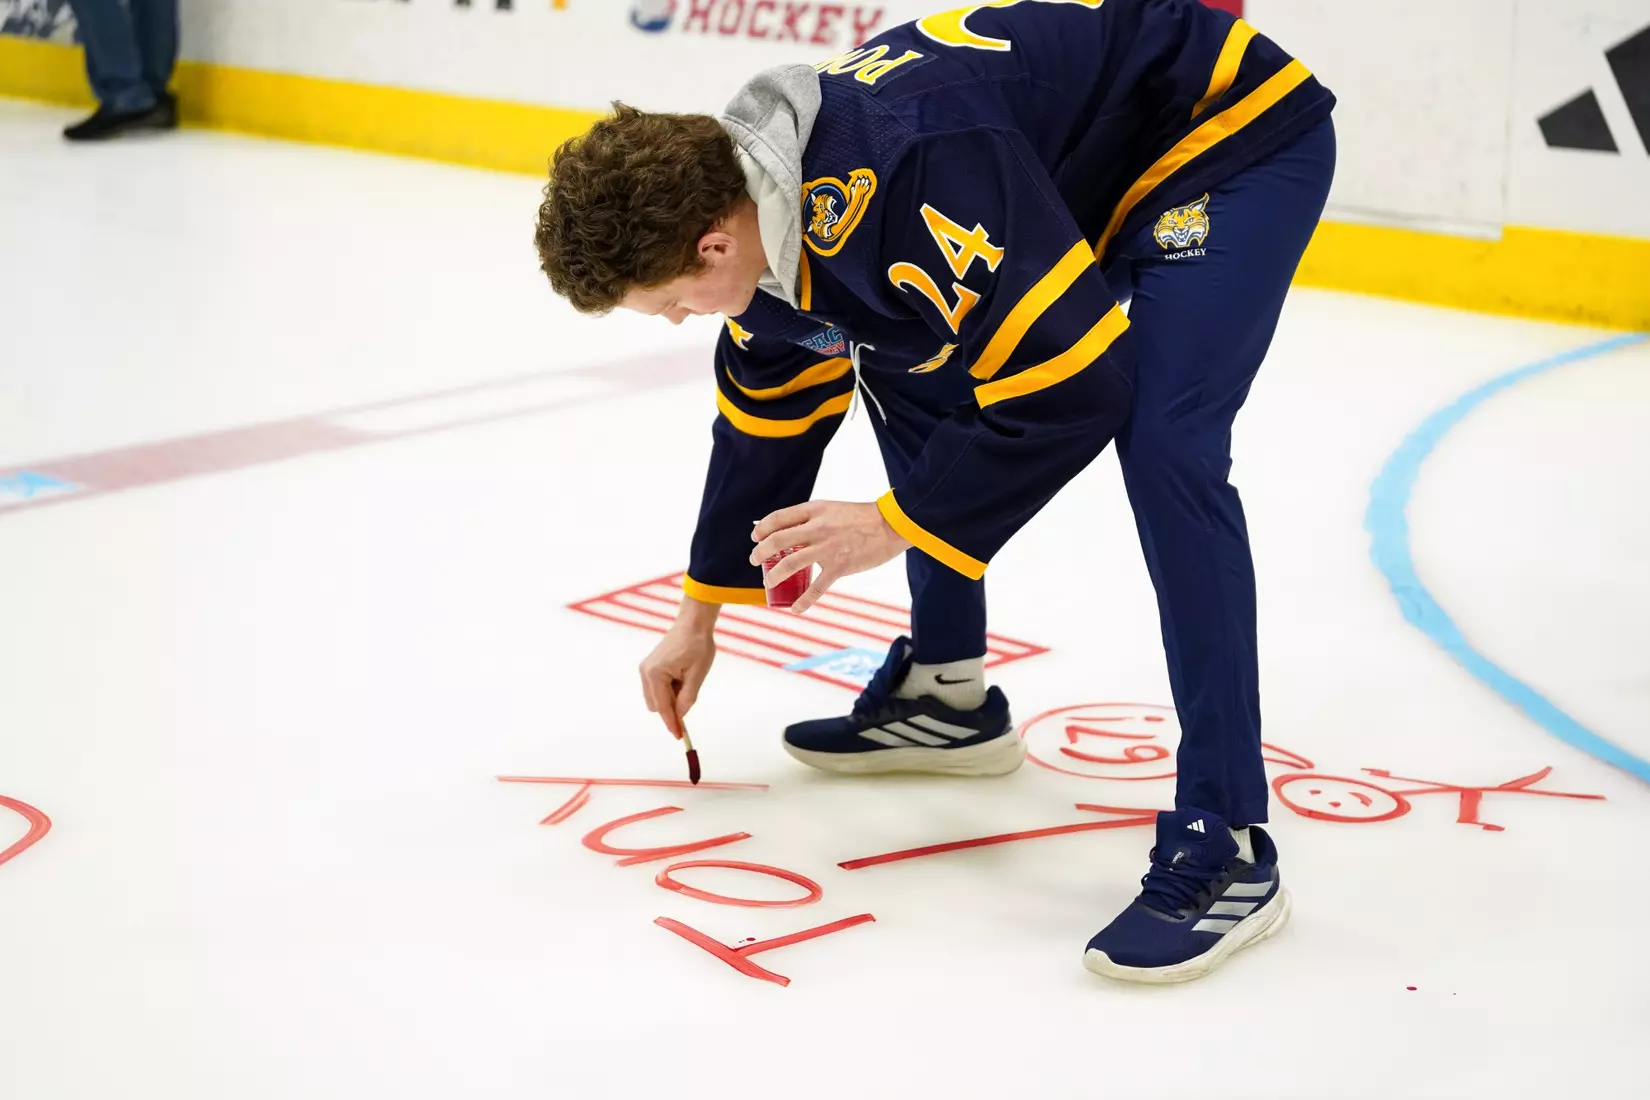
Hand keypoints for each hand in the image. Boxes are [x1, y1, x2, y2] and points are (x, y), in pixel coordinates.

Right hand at [638, 600, 717, 737]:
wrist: (692, 623)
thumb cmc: (697, 645)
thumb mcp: (697, 675)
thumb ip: (687, 698)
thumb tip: (680, 716)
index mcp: (655, 675)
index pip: (663, 708)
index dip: (672, 724)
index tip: (680, 737)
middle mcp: (645, 673)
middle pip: (657, 706)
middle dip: (672, 709)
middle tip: (691, 696)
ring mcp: (646, 669)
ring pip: (656, 698)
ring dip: (671, 698)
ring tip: (687, 680)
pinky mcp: (650, 667)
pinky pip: (657, 688)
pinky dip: (668, 690)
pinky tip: (681, 676)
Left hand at [750, 500, 911, 613]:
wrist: (891, 525)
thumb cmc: (863, 517)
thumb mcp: (833, 509)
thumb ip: (814, 519)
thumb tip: (793, 532)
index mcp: (815, 511)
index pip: (779, 518)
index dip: (762, 528)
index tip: (755, 537)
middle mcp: (817, 529)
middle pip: (778, 541)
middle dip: (760, 552)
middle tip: (754, 560)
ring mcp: (827, 549)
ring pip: (790, 564)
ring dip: (774, 575)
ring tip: (768, 582)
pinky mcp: (839, 567)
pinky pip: (816, 588)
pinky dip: (803, 601)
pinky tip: (795, 609)